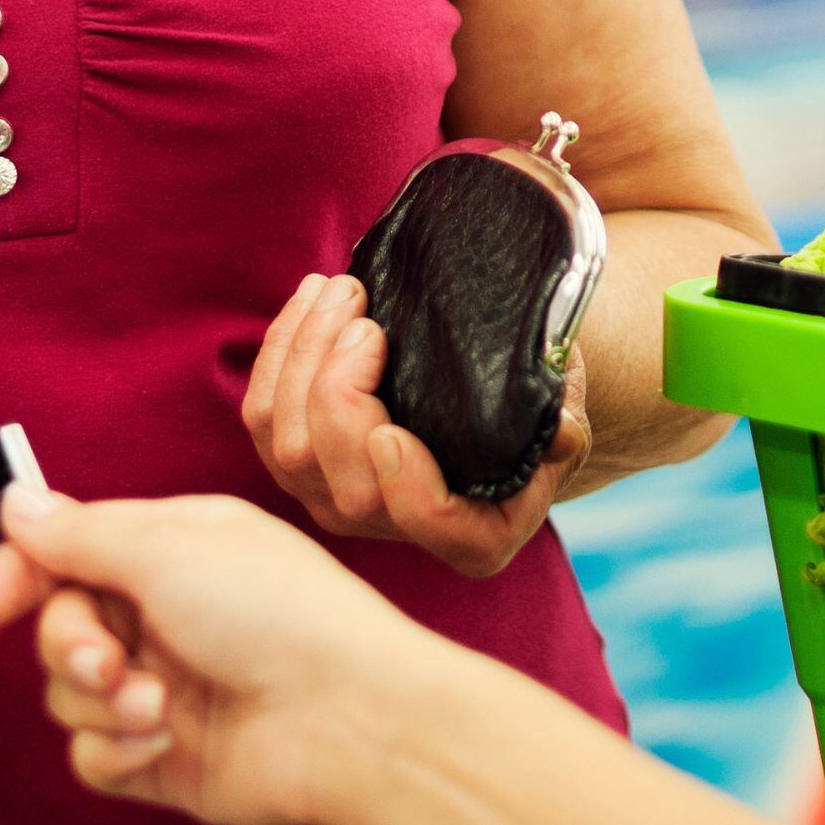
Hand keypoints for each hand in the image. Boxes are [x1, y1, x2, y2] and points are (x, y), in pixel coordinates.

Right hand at [0, 488, 438, 824]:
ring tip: (159, 704)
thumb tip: (16, 502)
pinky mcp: (163, 753)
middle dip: (70, 644)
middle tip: (108, 660)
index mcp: (171, 547)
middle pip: (58, 623)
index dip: (16, 575)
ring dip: (101, 701)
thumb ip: (80, 533)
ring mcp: (163, 684)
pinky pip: (91, 755)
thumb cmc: (280, 615)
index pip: (66, 550)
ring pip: (67, 694)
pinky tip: (159, 742)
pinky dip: (115, 750)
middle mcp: (165, 612)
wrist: (348, 721)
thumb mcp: (170, 548)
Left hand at [239, 272, 588, 579]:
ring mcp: (336, 499)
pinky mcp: (299, 461)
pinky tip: (312, 300)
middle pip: (336, 479)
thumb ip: (560, 426)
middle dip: (335, 386)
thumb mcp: (562, 410)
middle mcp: (393, 528)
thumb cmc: (532, 401)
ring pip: (285, 444)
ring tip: (339, 289)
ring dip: (301, 354)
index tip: (390, 429)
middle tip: (362, 311)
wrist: (491, 390)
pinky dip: (279, 352)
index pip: (427, 523)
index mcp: (474, 535)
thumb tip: (563, 434)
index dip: (401, 484)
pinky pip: (262, 416)